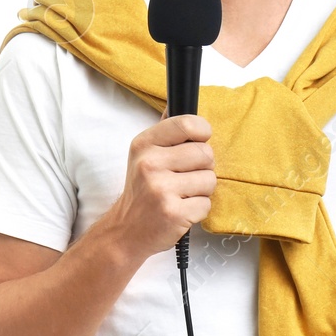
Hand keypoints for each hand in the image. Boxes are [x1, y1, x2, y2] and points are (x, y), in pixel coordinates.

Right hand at [109, 108, 215, 259]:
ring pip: (210, 180)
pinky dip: (198, 209)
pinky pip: (206, 204)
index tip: (200, 140)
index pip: (187, 124)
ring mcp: (161, 189)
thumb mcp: (143, 156)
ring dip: (202, 190)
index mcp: (144, 145)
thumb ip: (165, 133)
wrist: (125, 231)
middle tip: (185, 177)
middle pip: (205, 153)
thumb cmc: (141, 191)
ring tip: (182, 194)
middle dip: (203, 167)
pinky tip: (181, 209)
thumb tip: (179, 104)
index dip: (202, 132)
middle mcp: (150, 164)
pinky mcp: (173, 213)